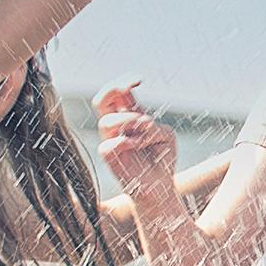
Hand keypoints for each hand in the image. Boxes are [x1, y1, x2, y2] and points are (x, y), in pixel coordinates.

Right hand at [93, 82, 178, 198]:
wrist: (159, 186)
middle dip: (112, 89)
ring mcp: (110, 141)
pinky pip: (109, 144)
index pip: (118, 93)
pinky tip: (138, 146)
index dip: (124, 82)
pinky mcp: (109, 157)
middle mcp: (116, 127)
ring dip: (129, 120)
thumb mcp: (165, 135)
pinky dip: (126, 142)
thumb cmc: (162, 159)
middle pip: (101, 100)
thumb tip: (140, 123)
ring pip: (105, 121)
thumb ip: (153, 125)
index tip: (139, 80)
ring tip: (147, 128)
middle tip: (130, 88)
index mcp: (128, 117)